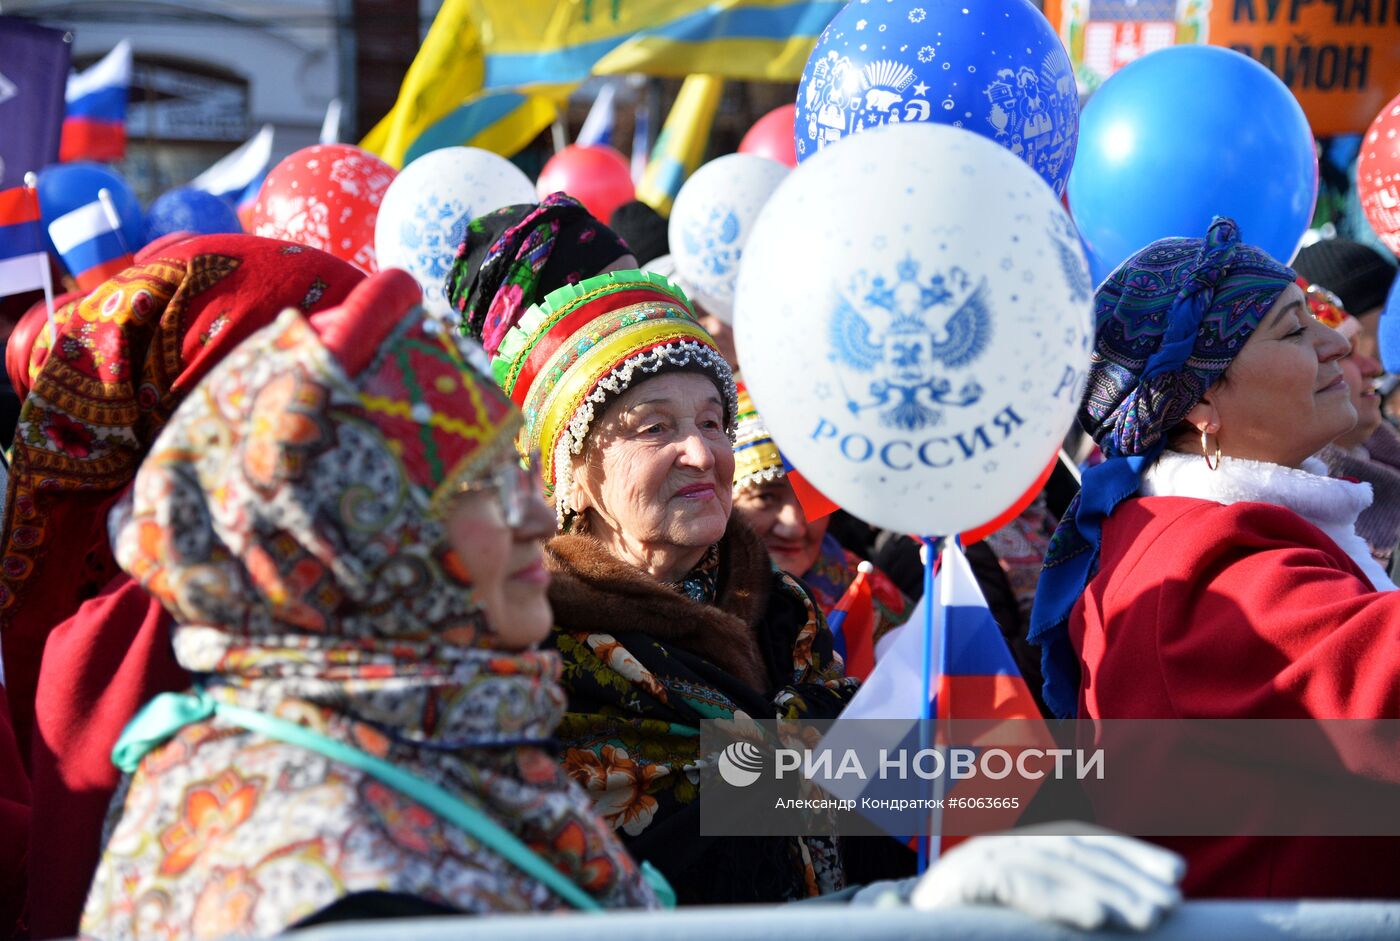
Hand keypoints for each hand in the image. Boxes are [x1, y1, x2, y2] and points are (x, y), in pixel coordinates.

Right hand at [908, 825, 1185, 930]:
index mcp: (1016, 855)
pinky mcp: (961, 882)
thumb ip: (1063, 908)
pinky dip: (1059, 899)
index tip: (1176, 875)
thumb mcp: (1026, 921)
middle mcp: (996, 849)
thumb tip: (1127, 913)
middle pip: (1071, 848)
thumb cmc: (971, 933)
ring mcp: (975, 861)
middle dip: (1126, 874)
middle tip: (1171, 901)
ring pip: (1051, 864)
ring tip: (1146, 915)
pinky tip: (1097, 920)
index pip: (1078, 841)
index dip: (1128, 853)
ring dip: (1105, 890)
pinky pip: (1018, 884)